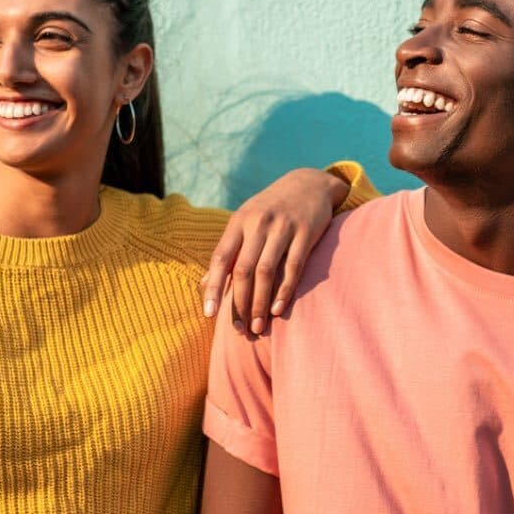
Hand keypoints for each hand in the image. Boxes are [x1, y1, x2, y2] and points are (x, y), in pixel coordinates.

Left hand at [203, 168, 347, 334]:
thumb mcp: (244, 223)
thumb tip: (204, 285)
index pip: (221, 258)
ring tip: (259, 327)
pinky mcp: (306, 233)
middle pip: (243, 270)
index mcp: (239, 222)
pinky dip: (284, 291)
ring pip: (266, 271)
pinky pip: (293, 267)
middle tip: (240, 329)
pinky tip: (278, 310)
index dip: (214, 288)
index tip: (209, 314)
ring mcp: (283, 227)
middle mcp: (258, 223)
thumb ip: (227, 253)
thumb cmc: (270, 209)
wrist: (308, 183)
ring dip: (261, 303)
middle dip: (240, 303)